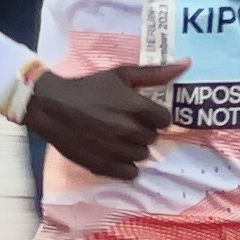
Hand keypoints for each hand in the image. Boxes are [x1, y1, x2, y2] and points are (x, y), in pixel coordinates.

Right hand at [24, 61, 188, 178]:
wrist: (52, 107)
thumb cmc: (88, 88)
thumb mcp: (120, 74)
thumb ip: (154, 73)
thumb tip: (187, 65)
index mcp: (134, 107)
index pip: (165, 120)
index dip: (155, 116)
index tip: (143, 113)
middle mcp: (127, 130)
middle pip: (152, 138)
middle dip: (143, 131)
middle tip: (126, 123)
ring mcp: (115, 150)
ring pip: (142, 156)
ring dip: (134, 148)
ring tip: (118, 138)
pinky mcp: (103, 166)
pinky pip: (130, 173)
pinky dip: (126, 166)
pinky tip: (115, 154)